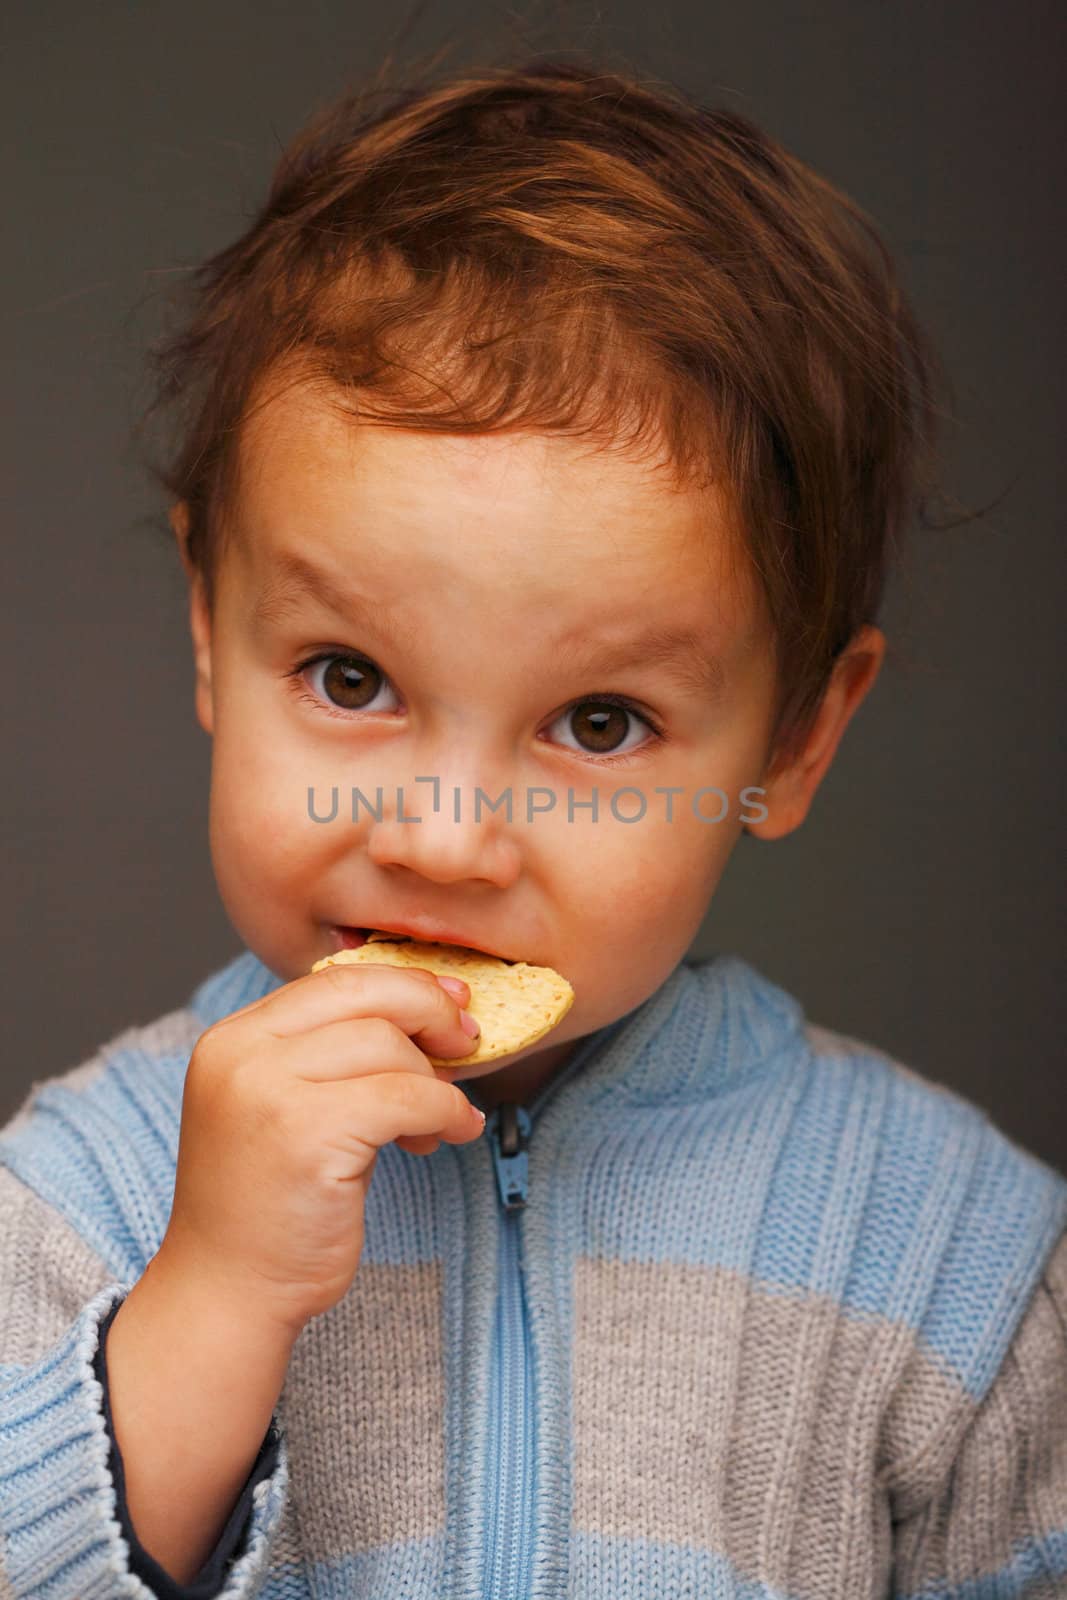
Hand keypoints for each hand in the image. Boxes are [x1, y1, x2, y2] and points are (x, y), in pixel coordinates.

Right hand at [155, 961, 484, 1337]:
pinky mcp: (307, 1136)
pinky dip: (443, 1111)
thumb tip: (423, 1005)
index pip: (333, 979)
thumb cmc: (268, 1205)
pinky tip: (452, 1133)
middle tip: (466, 1040)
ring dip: (434, 1080)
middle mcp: (241, 1054)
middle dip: (429, 1011)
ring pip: (388, 1046)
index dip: (401, 984)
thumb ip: (328, 1055)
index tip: (448, 1000)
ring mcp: (267, 1092)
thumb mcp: (283, 1106)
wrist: (230, 1293)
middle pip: (363, 995)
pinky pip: (405, 1098)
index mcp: (232, 1039)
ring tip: (441, 1119)